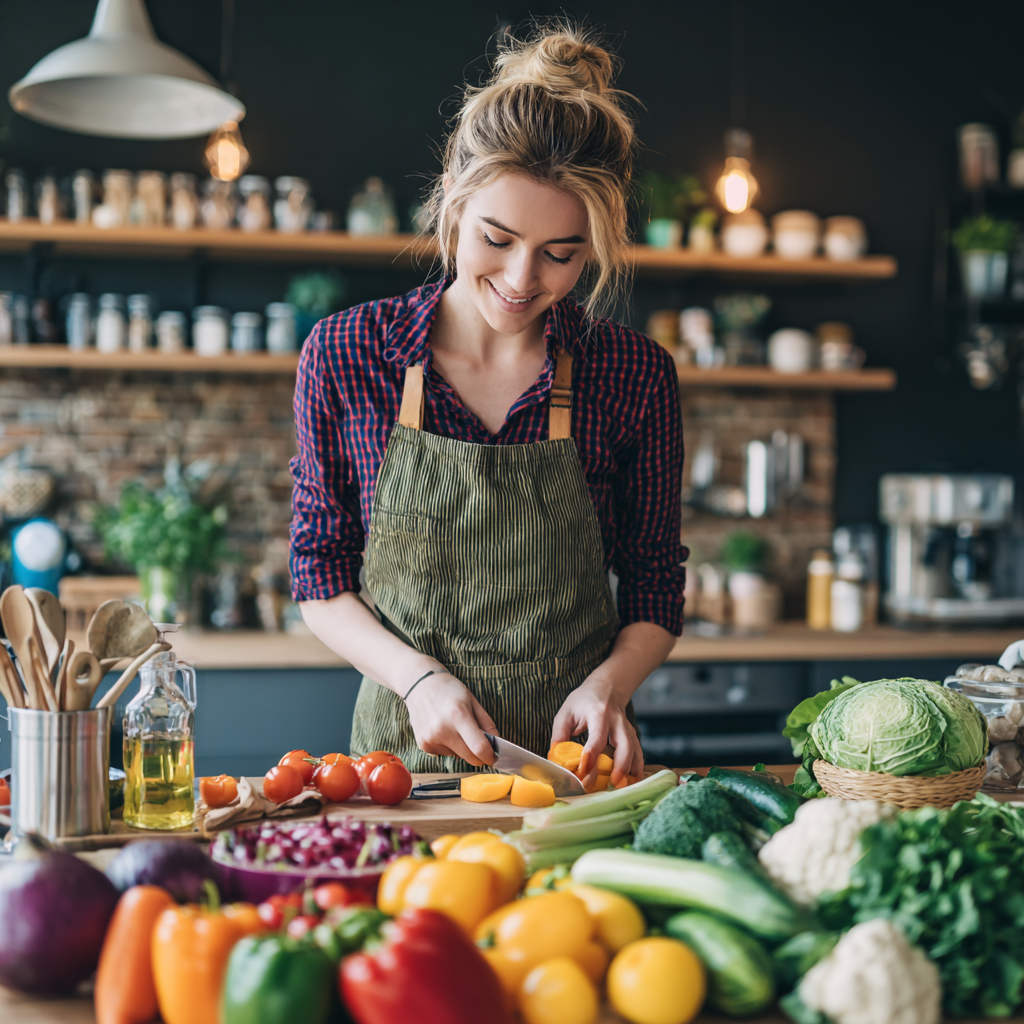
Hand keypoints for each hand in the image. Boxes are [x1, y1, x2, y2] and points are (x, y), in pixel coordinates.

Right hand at [404, 671, 497, 766]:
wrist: (419, 684)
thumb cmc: (449, 690)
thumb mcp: (472, 701)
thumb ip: (487, 723)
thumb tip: (497, 744)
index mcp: (459, 715)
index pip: (479, 747)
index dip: (490, 756)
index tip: (493, 756)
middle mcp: (443, 730)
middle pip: (469, 757)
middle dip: (478, 755)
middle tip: (479, 744)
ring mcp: (431, 739)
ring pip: (457, 756)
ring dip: (462, 748)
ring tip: (454, 727)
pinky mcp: (423, 745)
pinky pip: (444, 754)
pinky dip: (449, 746)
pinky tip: (442, 730)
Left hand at [551, 671, 643, 785]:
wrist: (607, 687)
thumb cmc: (583, 701)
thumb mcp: (566, 713)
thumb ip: (560, 735)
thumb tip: (556, 760)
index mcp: (598, 714)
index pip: (598, 736)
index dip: (591, 754)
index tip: (583, 770)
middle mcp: (616, 721)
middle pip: (624, 744)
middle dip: (620, 765)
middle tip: (611, 783)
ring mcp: (627, 728)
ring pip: (635, 749)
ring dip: (630, 770)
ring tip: (622, 786)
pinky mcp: (632, 735)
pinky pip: (638, 752)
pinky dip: (638, 768)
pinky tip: (633, 781)